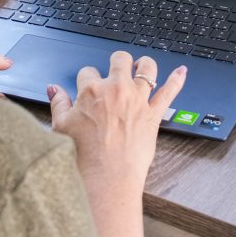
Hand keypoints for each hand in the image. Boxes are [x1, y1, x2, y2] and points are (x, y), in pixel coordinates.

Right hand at [48, 50, 186, 191]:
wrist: (106, 177)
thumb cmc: (82, 156)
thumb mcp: (60, 127)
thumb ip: (58, 103)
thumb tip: (54, 89)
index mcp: (91, 91)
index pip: (88, 71)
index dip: (87, 78)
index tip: (88, 86)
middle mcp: (116, 89)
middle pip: (120, 59)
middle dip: (117, 61)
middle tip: (116, 69)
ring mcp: (137, 100)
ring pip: (147, 68)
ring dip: (145, 64)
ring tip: (142, 67)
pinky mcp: (153, 114)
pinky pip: (169, 92)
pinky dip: (176, 80)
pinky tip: (181, 72)